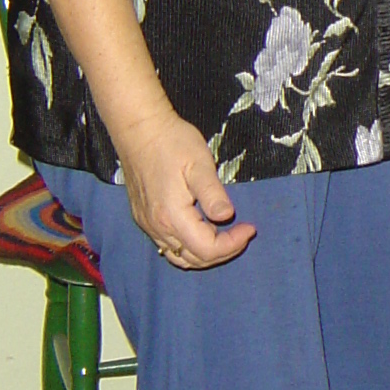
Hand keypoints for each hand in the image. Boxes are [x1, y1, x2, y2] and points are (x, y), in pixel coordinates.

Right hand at [118, 107, 254, 270]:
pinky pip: (167, 246)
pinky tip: (201, 230)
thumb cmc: (172, 142)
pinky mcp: (143, 219)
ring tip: (225, 235)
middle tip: (242, 233)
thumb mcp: (199, 163)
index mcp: (172, 216)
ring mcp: (147, 225)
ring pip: (179, 257)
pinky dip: (189, 246)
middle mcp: (157, 227)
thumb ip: (213, 194)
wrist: (139, 130)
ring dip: (205, 253)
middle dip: (223, 251)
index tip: (250, 227)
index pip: (207, 249)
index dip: (233, 244)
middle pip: (194, 259)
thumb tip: (226, 216)